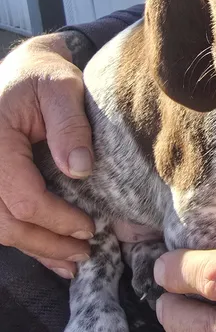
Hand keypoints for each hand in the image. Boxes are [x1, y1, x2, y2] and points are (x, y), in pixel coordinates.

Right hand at [0, 33, 95, 276]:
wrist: (24, 70)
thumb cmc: (42, 75)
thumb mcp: (61, 85)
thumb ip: (70, 125)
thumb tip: (80, 169)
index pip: (23, 197)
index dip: (57, 219)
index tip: (90, 226)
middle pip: (6, 222)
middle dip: (46, 243)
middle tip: (84, 253)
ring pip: (0, 227)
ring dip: (36, 248)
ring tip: (71, 262)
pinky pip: (1, 218)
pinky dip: (26, 238)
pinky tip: (50, 254)